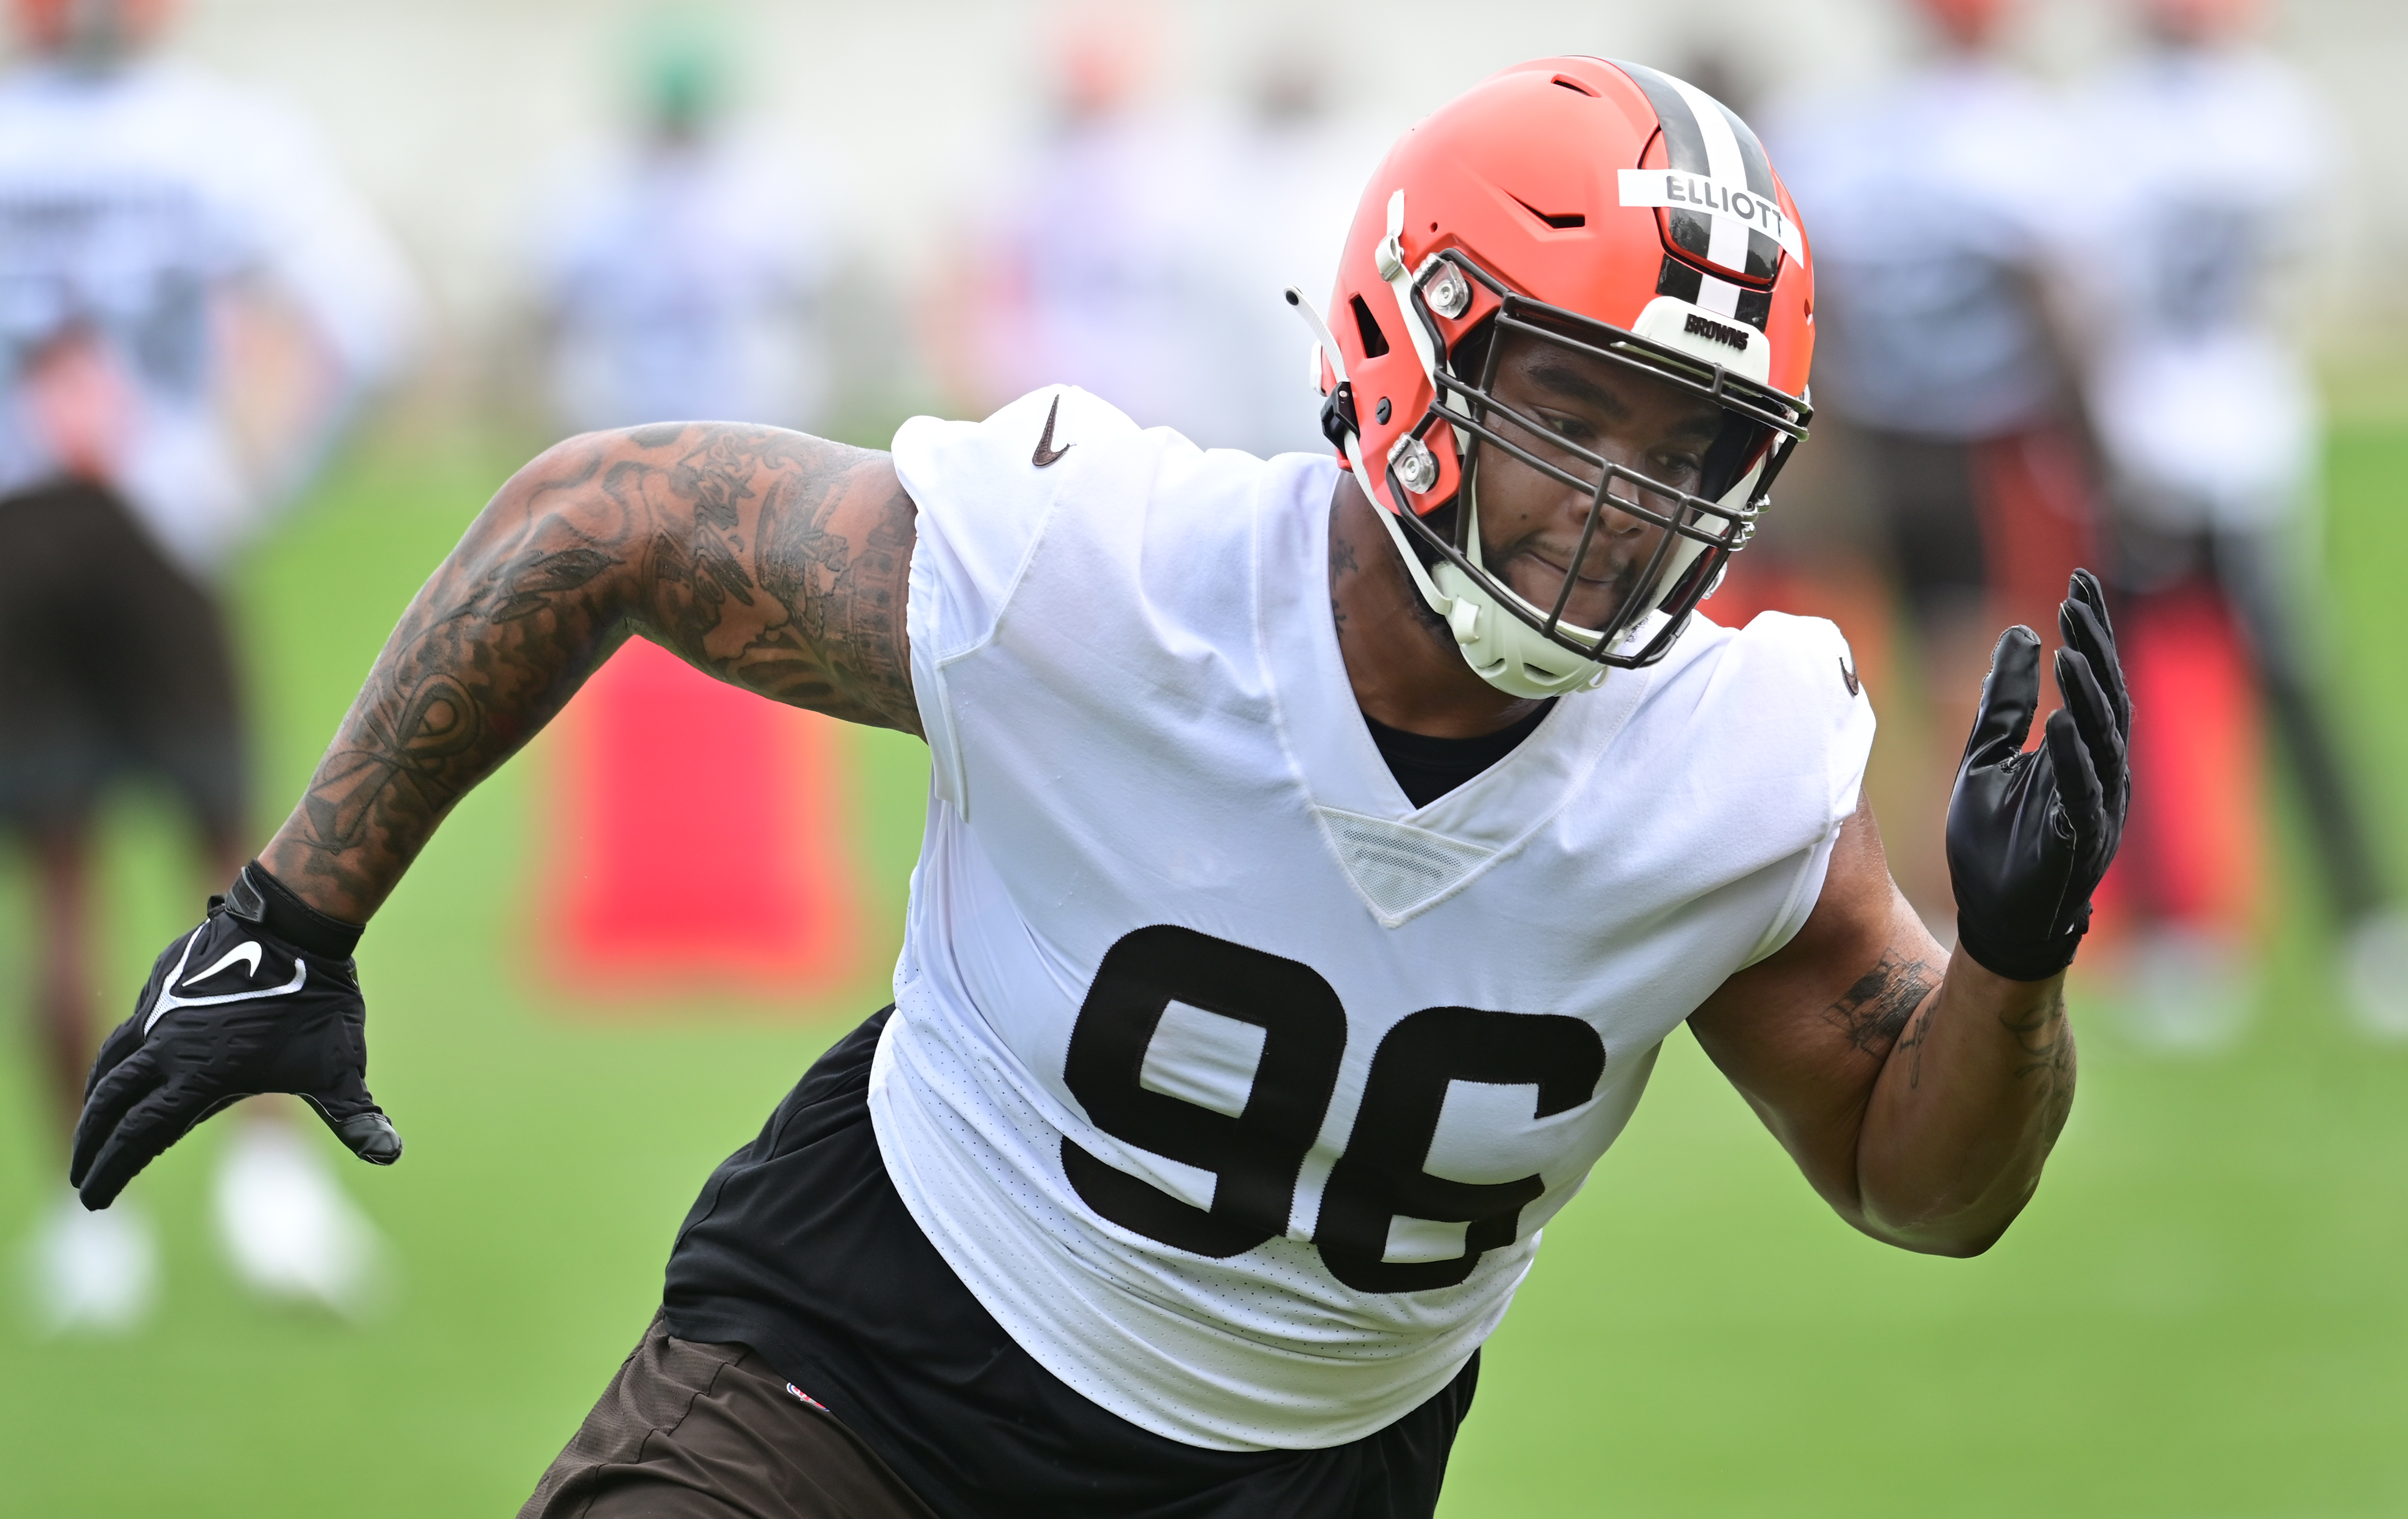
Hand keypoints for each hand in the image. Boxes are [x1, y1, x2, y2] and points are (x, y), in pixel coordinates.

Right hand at [71, 862, 400, 1209]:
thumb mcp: (340, 1067)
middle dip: (91, 1145)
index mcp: (200, 1076)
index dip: (113, 1171)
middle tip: (81, 1177)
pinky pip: (129, 1027)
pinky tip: (120, 1066)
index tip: (94, 1200)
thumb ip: (357, 1117)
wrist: (296, 923)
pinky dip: (116, 1056)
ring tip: (90, 1125)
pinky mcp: (162, 984)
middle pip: (110, 1105)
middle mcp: (167, 1047)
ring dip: (97, 1100)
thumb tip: (390, 1155)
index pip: (141, 1137)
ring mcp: (160, 1011)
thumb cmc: (320, 1000)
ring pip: (112, 1062)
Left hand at [1946, 570, 2131, 980]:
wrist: (1996, 920)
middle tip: (2077, 597)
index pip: (2095, 678)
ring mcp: (2098, 806)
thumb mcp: (1984, 758)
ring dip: (2089, 691)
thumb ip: (2005, 703)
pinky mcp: (2081, 841)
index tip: (2078, 581)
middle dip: (2096, 644)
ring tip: (2069, 646)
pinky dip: (2074, 756)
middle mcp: (2101, 771)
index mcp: (2081, 750)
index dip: (2091, 630)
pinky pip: (2084, 792)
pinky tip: (2060, 721)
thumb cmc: (1993, 842)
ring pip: (2106, 737)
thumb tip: (2021, 635)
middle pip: (2109, 696)